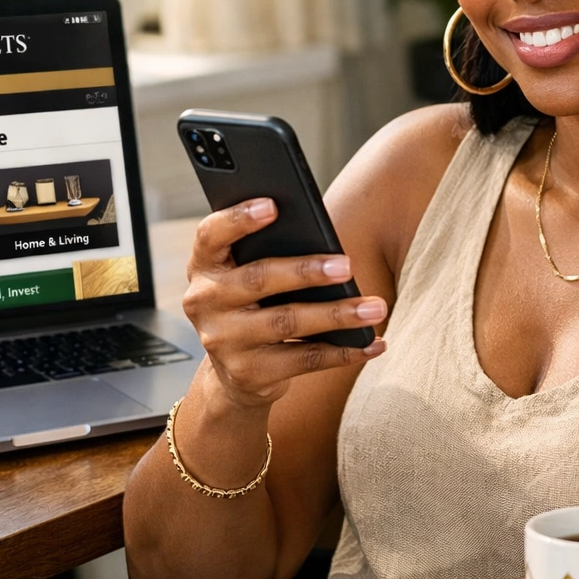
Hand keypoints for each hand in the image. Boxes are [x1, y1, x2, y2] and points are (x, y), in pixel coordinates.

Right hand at [181, 198, 387, 409]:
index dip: (238, 219)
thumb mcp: (247, 275)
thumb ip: (268, 253)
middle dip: (306, 271)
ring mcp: (223, 341)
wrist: (235, 372)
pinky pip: (304, 360)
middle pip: (259, 279)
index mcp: (204, 266)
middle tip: (346, 265)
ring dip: (337, 314)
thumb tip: (327, 245)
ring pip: (288, 322)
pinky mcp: (248, 373)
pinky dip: (344, 352)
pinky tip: (372, 343)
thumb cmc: (253, 304)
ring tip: (374, 308)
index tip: (273, 205)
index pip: (211, 235)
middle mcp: (205, 302)